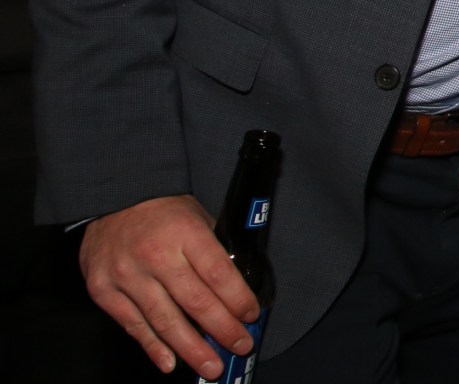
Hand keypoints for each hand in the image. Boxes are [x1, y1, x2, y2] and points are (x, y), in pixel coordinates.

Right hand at [79, 194, 256, 377]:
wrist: (114, 196)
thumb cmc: (164, 210)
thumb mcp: (198, 217)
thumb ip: (215, 250)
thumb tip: (239, 288)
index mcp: (186, 233)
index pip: (219, 274)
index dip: (238, 300)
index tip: (251, 315)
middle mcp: (156, 256)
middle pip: (196, 302)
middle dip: (223, 329)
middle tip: (240, 345)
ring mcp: (127, 275)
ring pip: (165, 321)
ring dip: (192, 348)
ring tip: (212, 365)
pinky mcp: (103, 290)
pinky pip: (133, 325)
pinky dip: (153, 348)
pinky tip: (171, 363)